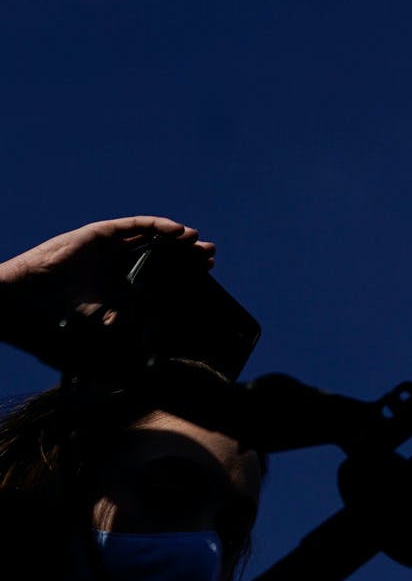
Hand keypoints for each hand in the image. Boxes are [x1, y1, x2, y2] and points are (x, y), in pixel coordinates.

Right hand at [0, 217, 213, 365]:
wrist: (33, 292)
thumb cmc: (63, 309)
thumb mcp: (104, 320)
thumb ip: (124, 330)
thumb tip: (150, 355)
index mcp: (123, 279)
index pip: (161, 270)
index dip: (183, 269)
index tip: (207, 271)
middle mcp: (119, 260)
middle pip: (162, 251)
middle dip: (187, 252)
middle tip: (209, 255)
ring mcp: (112, 244)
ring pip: (152, 235)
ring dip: (177, 236)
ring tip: (198, 242)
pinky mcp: (103, 232)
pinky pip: (136, 224)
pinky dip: (158, 225)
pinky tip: (177, 232)